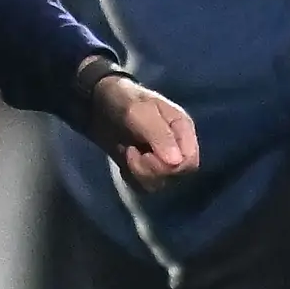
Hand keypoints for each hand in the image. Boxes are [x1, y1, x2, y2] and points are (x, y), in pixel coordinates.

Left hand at [97, 71, 199, 185]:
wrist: (100, 104)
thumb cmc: (124, 101)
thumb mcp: (140, 112)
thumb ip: (159, 135)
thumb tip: (176, 163)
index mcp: (183, 130)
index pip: (190, 163)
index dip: (170, 167)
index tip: (146, 154)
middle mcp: (178, 147)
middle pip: (177, 176)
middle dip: (151, 170)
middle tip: (131, 152)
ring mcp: (163, 160)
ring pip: (160, 185)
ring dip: (140, 174)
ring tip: (128, 153)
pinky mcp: (147, 170)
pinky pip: (145, 187)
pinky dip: (132, 178)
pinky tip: (125, 162)